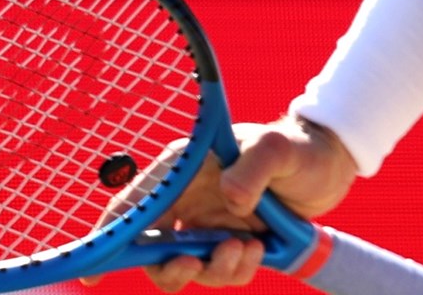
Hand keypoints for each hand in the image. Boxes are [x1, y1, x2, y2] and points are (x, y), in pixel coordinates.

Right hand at [81, 117, 358, 290]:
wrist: (330, 167)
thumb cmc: (299, 148)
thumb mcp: (280, 148)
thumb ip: (255, 167)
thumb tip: (233, 200)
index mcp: (184, 170)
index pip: (134, 205)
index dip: (109, 236)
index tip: (92, 269)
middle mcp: (189, 199)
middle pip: (151, 248)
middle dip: (169, 266)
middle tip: (192, 263)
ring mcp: (207, 225)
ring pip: (186, 267)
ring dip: (214, 269)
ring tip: (246, 246)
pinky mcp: (228, 244)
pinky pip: (219, 274)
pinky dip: (236, 271)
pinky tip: (260, 249)